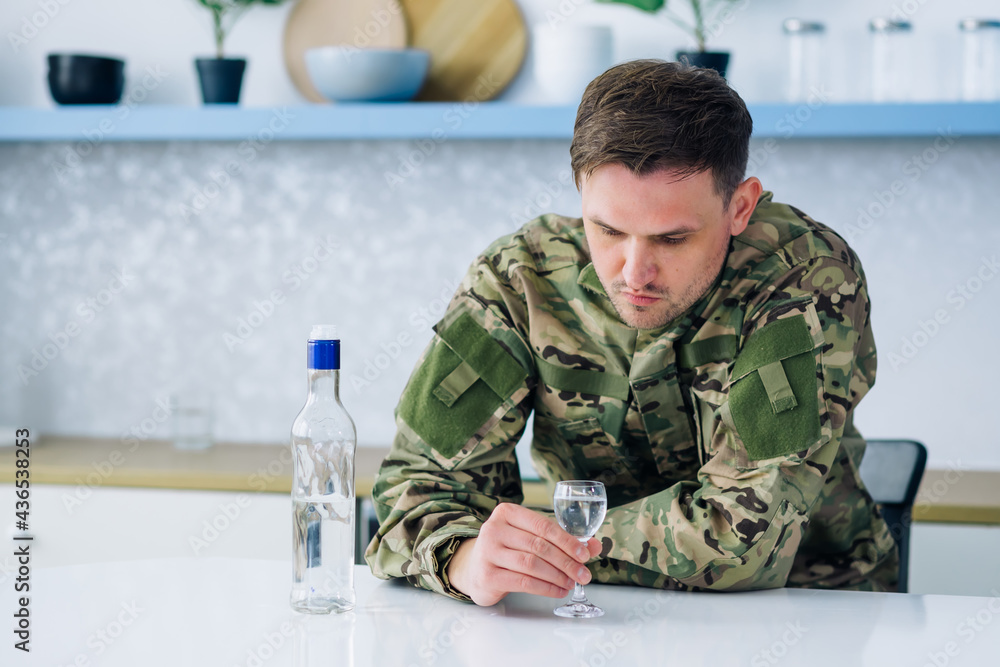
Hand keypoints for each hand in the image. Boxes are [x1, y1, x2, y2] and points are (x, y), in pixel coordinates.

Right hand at [446, 503, 602, 606]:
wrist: (474, 569)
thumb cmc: (508, 550)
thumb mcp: (530, 538)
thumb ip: (560, 539)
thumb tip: (594, 546)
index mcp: (506, 513)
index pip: (543, 525)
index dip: (567, 540)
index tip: (585, 554)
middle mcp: (494, 529)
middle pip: (539, 546)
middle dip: (566, 561)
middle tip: (584, 574)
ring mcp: (488, 552)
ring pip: (532, 564)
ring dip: (557, 576)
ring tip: (572, 583)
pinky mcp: (487, 575)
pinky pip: (523, 582)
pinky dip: (546, 588)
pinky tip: (558, 591)